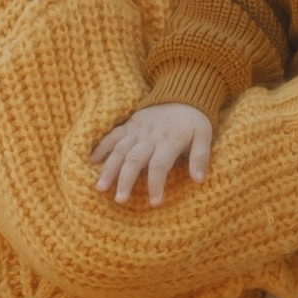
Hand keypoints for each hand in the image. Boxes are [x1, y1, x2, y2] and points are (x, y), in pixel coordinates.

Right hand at [93, 101, 213, 205]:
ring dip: (109, 168)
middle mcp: (150, 136)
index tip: (154, 202)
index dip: (156, 184)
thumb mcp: (204, 136)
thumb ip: (201, 157)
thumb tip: (199, 180)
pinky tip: (92, 161)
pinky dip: (101, 147)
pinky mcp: (129, 125)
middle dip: (126, 180)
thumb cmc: (194, 121)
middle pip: (134, 160)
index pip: (159, 165)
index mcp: (169, 141)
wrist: (182, 95)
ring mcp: (136, 130)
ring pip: (119, 150)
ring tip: (100, 187)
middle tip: (120, 200)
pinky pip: (112, 135)